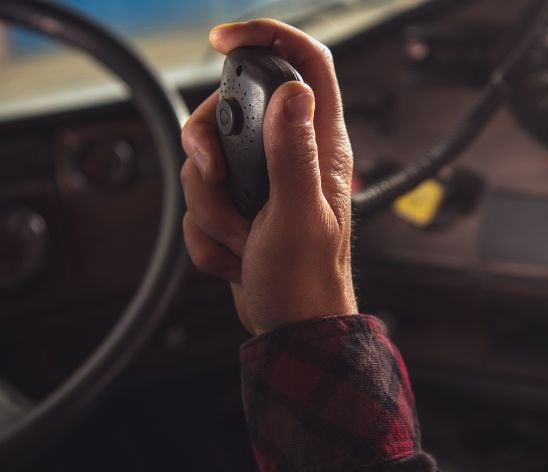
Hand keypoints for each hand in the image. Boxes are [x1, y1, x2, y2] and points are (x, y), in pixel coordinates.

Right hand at [181, 20, 356, 334]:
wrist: (290, 328)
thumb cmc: (308, 281)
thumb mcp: (299, 216)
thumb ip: (293, 153)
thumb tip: (293, 93)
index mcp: (319, 146)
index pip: (306, 66)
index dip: (269, 38)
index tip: (224, 40)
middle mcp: (291, 155)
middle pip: (230, 111)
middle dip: (209, 150)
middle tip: (217, 181)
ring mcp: (262, 182)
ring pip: (206, 162)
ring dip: (211, 208)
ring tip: (243, 237)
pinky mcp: (239, 207)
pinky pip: (200, 202)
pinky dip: (209, 234)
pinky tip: (239, 255)